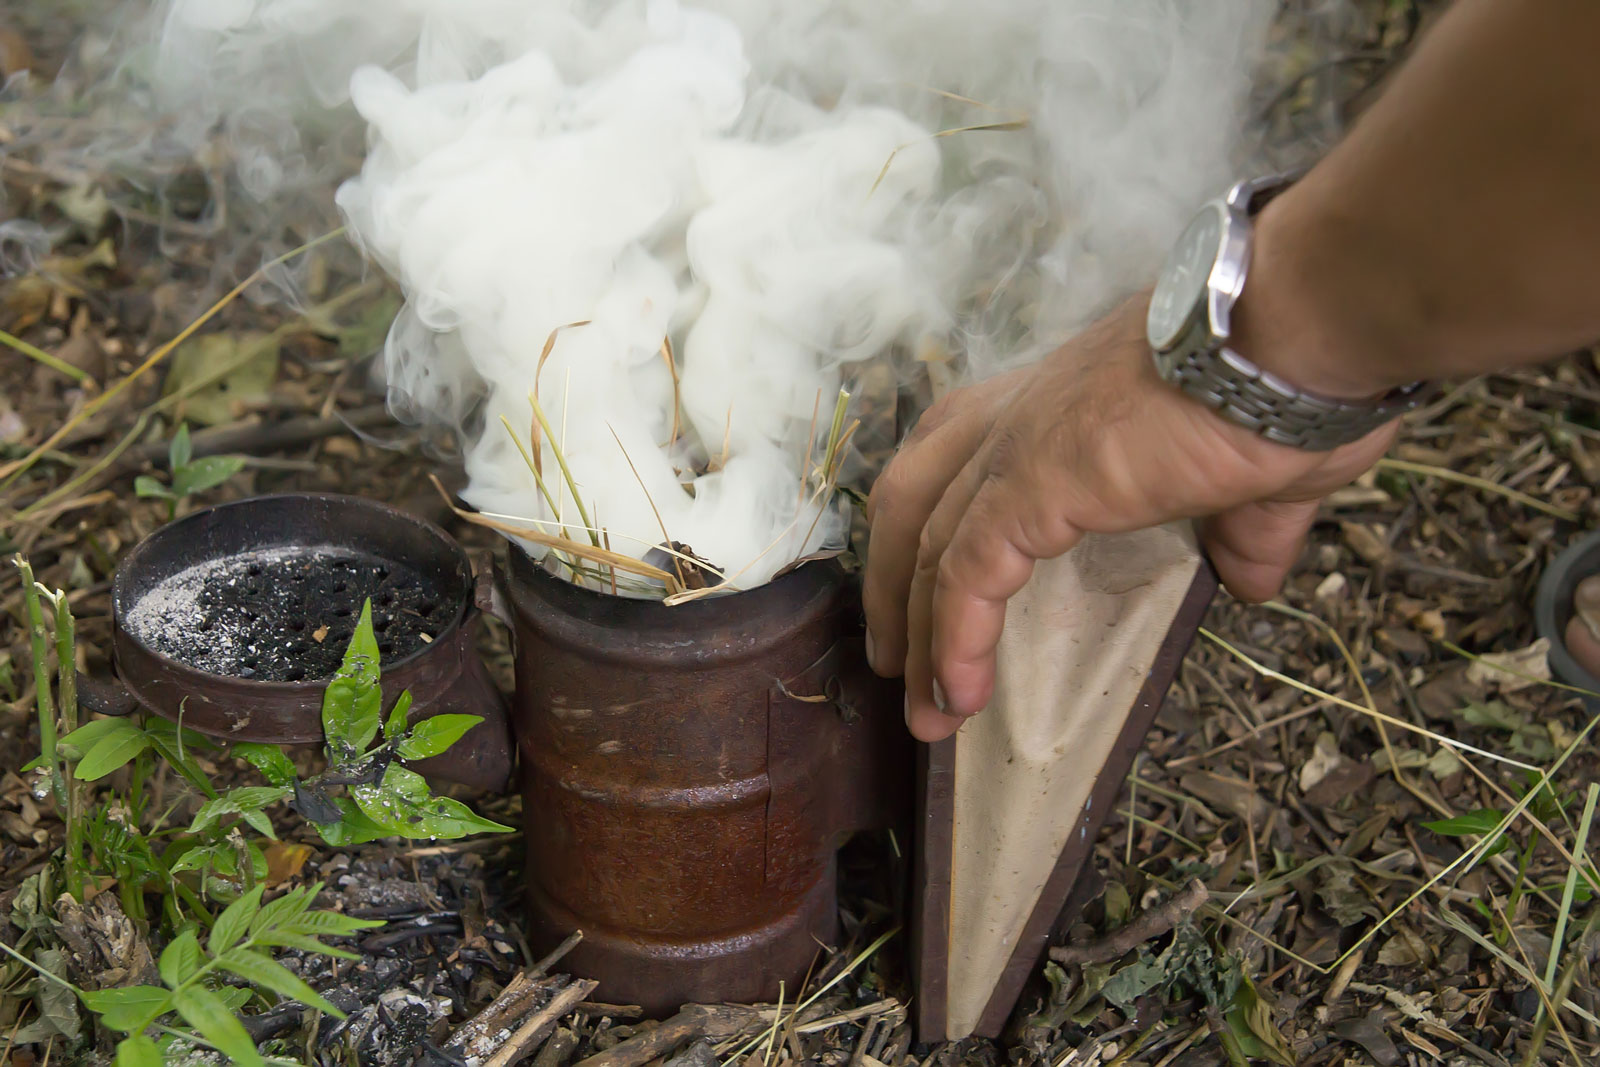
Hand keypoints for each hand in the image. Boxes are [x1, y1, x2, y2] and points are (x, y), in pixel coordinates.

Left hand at [862, 293, 1396, 741]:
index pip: (965, 458)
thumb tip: (1250, 579)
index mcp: (1063, 400)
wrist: (1296, 334)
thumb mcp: (1260, 473)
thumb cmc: (1289, 384)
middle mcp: (1022, 410)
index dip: (940, 533)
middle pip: (915, 498)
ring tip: (923, 712)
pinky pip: (967, 572)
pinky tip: (958, 695)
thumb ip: (1241, 527)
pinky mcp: (1030, 479)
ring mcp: (1019, 442)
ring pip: (928, 545)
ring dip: (919, 636)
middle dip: (894, 582)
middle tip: (895, 662)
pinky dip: (953, 638)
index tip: (936, 603)